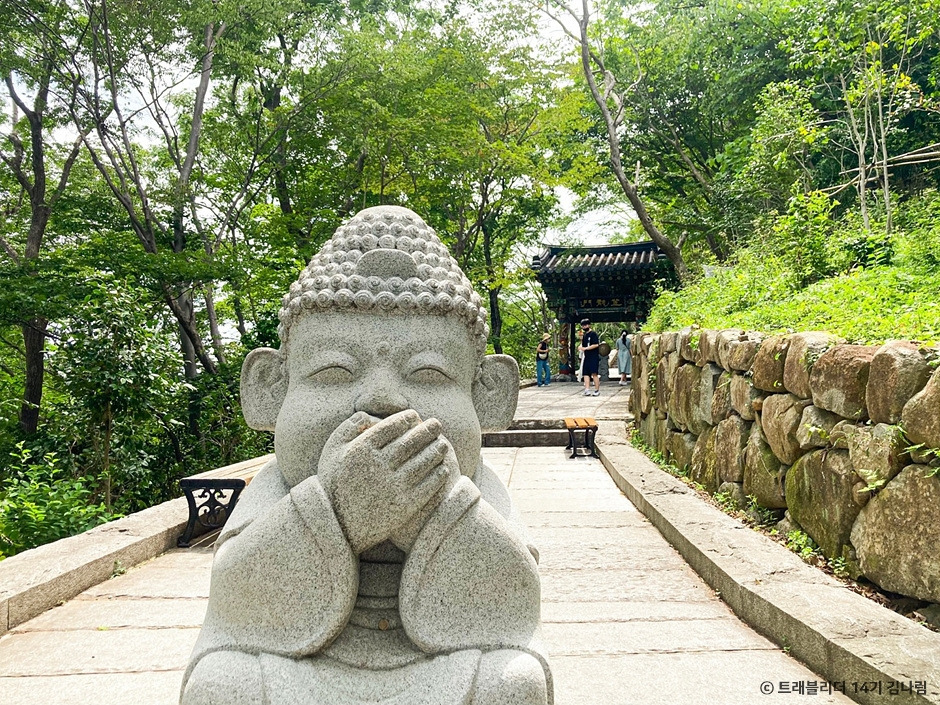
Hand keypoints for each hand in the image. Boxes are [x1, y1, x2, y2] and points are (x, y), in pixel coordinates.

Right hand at [318, 410, 452, 552]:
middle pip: (410, 442)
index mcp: (360, 450)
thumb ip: (348, 428)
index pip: (390, 427)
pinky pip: (427, 487)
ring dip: (436, 451)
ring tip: (443, 444)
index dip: (405, 419)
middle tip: (437, 424)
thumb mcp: (331, 452)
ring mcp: (392, 487)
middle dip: (427, 431)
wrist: (336, 526)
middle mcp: (377, 467)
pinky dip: (437, 476)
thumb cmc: (334, 484)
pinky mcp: (403, 507)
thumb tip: (369, 415)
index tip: (414, 415)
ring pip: (422, 463)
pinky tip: (443, 469)